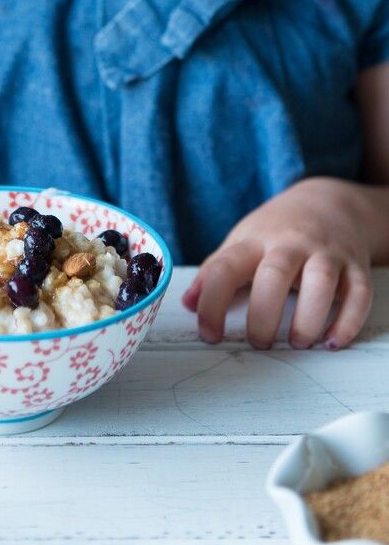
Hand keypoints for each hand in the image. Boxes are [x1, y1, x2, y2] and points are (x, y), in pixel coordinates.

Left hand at [182, 177, 374, 349]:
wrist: (328, 201)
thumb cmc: (275, 231)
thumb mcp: (239, 243)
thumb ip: (213, 273)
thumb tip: (187, 304)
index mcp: (253, 242)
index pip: (225, 269)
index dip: (211, 303)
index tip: (209, 334)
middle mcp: (290, 244)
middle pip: (274, 275)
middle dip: (263, 315)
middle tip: (258, 343)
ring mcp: (326, 253)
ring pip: (321, 282)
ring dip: (308, 318)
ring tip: (297, 342)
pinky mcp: (355, 266)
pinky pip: (358, 293)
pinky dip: (348, 321)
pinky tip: (332, 341)